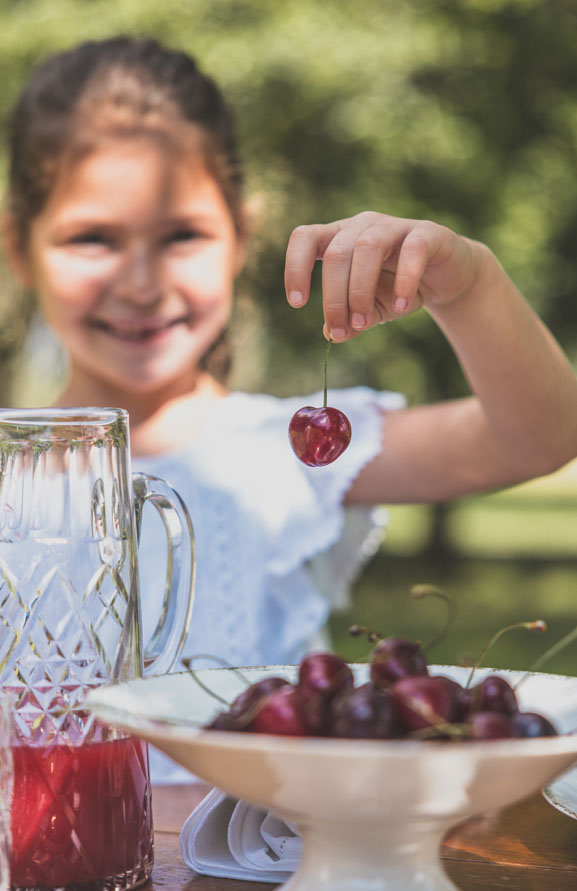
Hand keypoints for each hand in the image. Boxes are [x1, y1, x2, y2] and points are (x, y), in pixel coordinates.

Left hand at [284, 211, 483, 341]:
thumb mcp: (371, 310)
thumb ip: (351, 321)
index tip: (297, 303)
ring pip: (367, 248)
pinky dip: (404, 280)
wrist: (447, 279)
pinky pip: (412, 250)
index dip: (295, 267)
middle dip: (334, 296)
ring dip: (361, 290)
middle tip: (341, 329)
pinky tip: (401, 306)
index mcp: (340, 238)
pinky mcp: (427, 233)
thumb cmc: (399, 290)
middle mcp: (362, 226)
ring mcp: (395, 226)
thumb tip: (332, 335)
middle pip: (336, 253)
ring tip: (365, 322)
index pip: (306, 238)